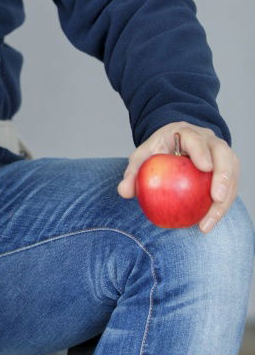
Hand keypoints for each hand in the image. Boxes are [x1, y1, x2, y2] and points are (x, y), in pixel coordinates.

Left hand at [117, 121, 238, 232]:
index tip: (204, 168)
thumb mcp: (142, 157)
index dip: (201, 151)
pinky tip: (208, 222)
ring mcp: (221, 153)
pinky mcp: (228, 168)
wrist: (175, 144)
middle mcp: (208, 140)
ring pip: (232, 172)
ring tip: (209, 221)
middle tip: (217, 198)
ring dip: (226, 198)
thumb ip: (133, 172)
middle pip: (223, 154)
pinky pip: (231, 186)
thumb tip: (124, 191)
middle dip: (224, 175)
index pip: (195, 138)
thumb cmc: (158, 150)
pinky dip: (223, 205)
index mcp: (185, 132)